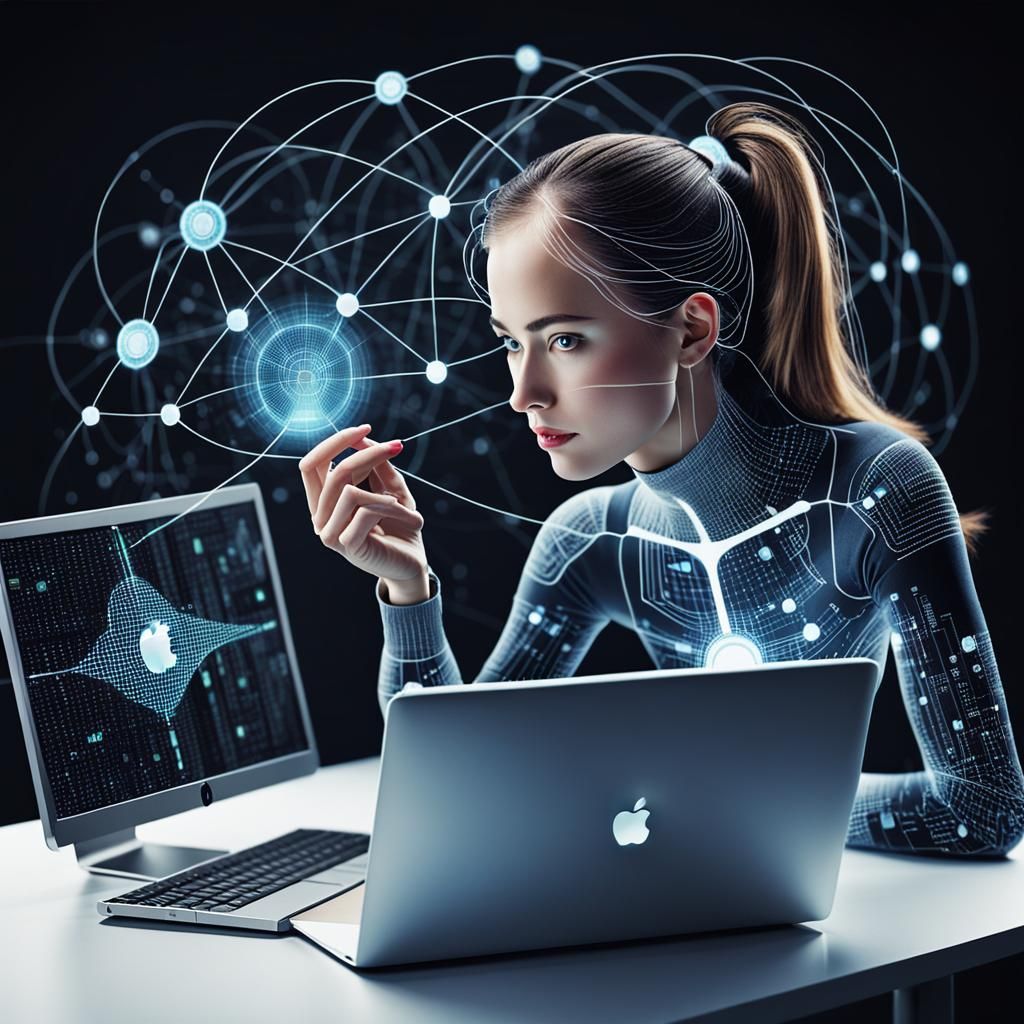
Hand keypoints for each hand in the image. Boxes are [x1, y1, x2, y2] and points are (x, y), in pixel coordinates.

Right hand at [298, 424, 426, 589]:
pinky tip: (409, 519)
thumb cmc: (400, 527)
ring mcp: (329, 534)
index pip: (311, 464)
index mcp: (323, 503)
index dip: (335, 442)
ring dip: (386, 492)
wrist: (412, 564)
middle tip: (395, 447)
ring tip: (405, 507)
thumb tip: (363, 435)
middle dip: (366, 454)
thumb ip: (376, 463)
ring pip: (348, 490)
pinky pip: (364, 510)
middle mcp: (319, 518)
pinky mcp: (346, 545)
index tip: (366, 427)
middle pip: (331, 471)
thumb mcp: (391, 488)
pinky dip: (391, 507)